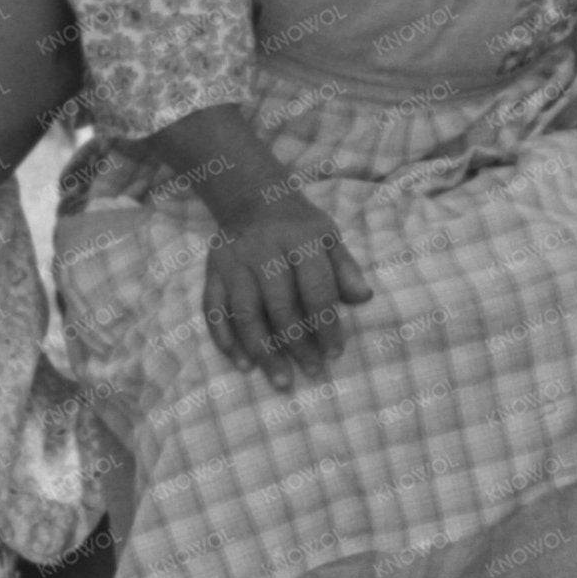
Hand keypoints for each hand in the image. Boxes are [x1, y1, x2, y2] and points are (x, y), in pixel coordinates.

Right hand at [202, 187, 372, 392]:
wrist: (251, 198)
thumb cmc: (299, 226)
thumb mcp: (328, 236)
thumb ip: (345, 268)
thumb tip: (364, 298)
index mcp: (299, 239)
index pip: (316, 288)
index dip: (327, 324)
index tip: (335, 353)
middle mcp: (264, 250)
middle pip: (280, 306)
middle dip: (297, 344)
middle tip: (312, 372)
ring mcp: (234, 261)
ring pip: (245, 313)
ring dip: (262, 351)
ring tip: (280, 379)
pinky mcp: (212, 271)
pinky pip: (213, 309)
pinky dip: (225, 338)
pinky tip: (242, 363)